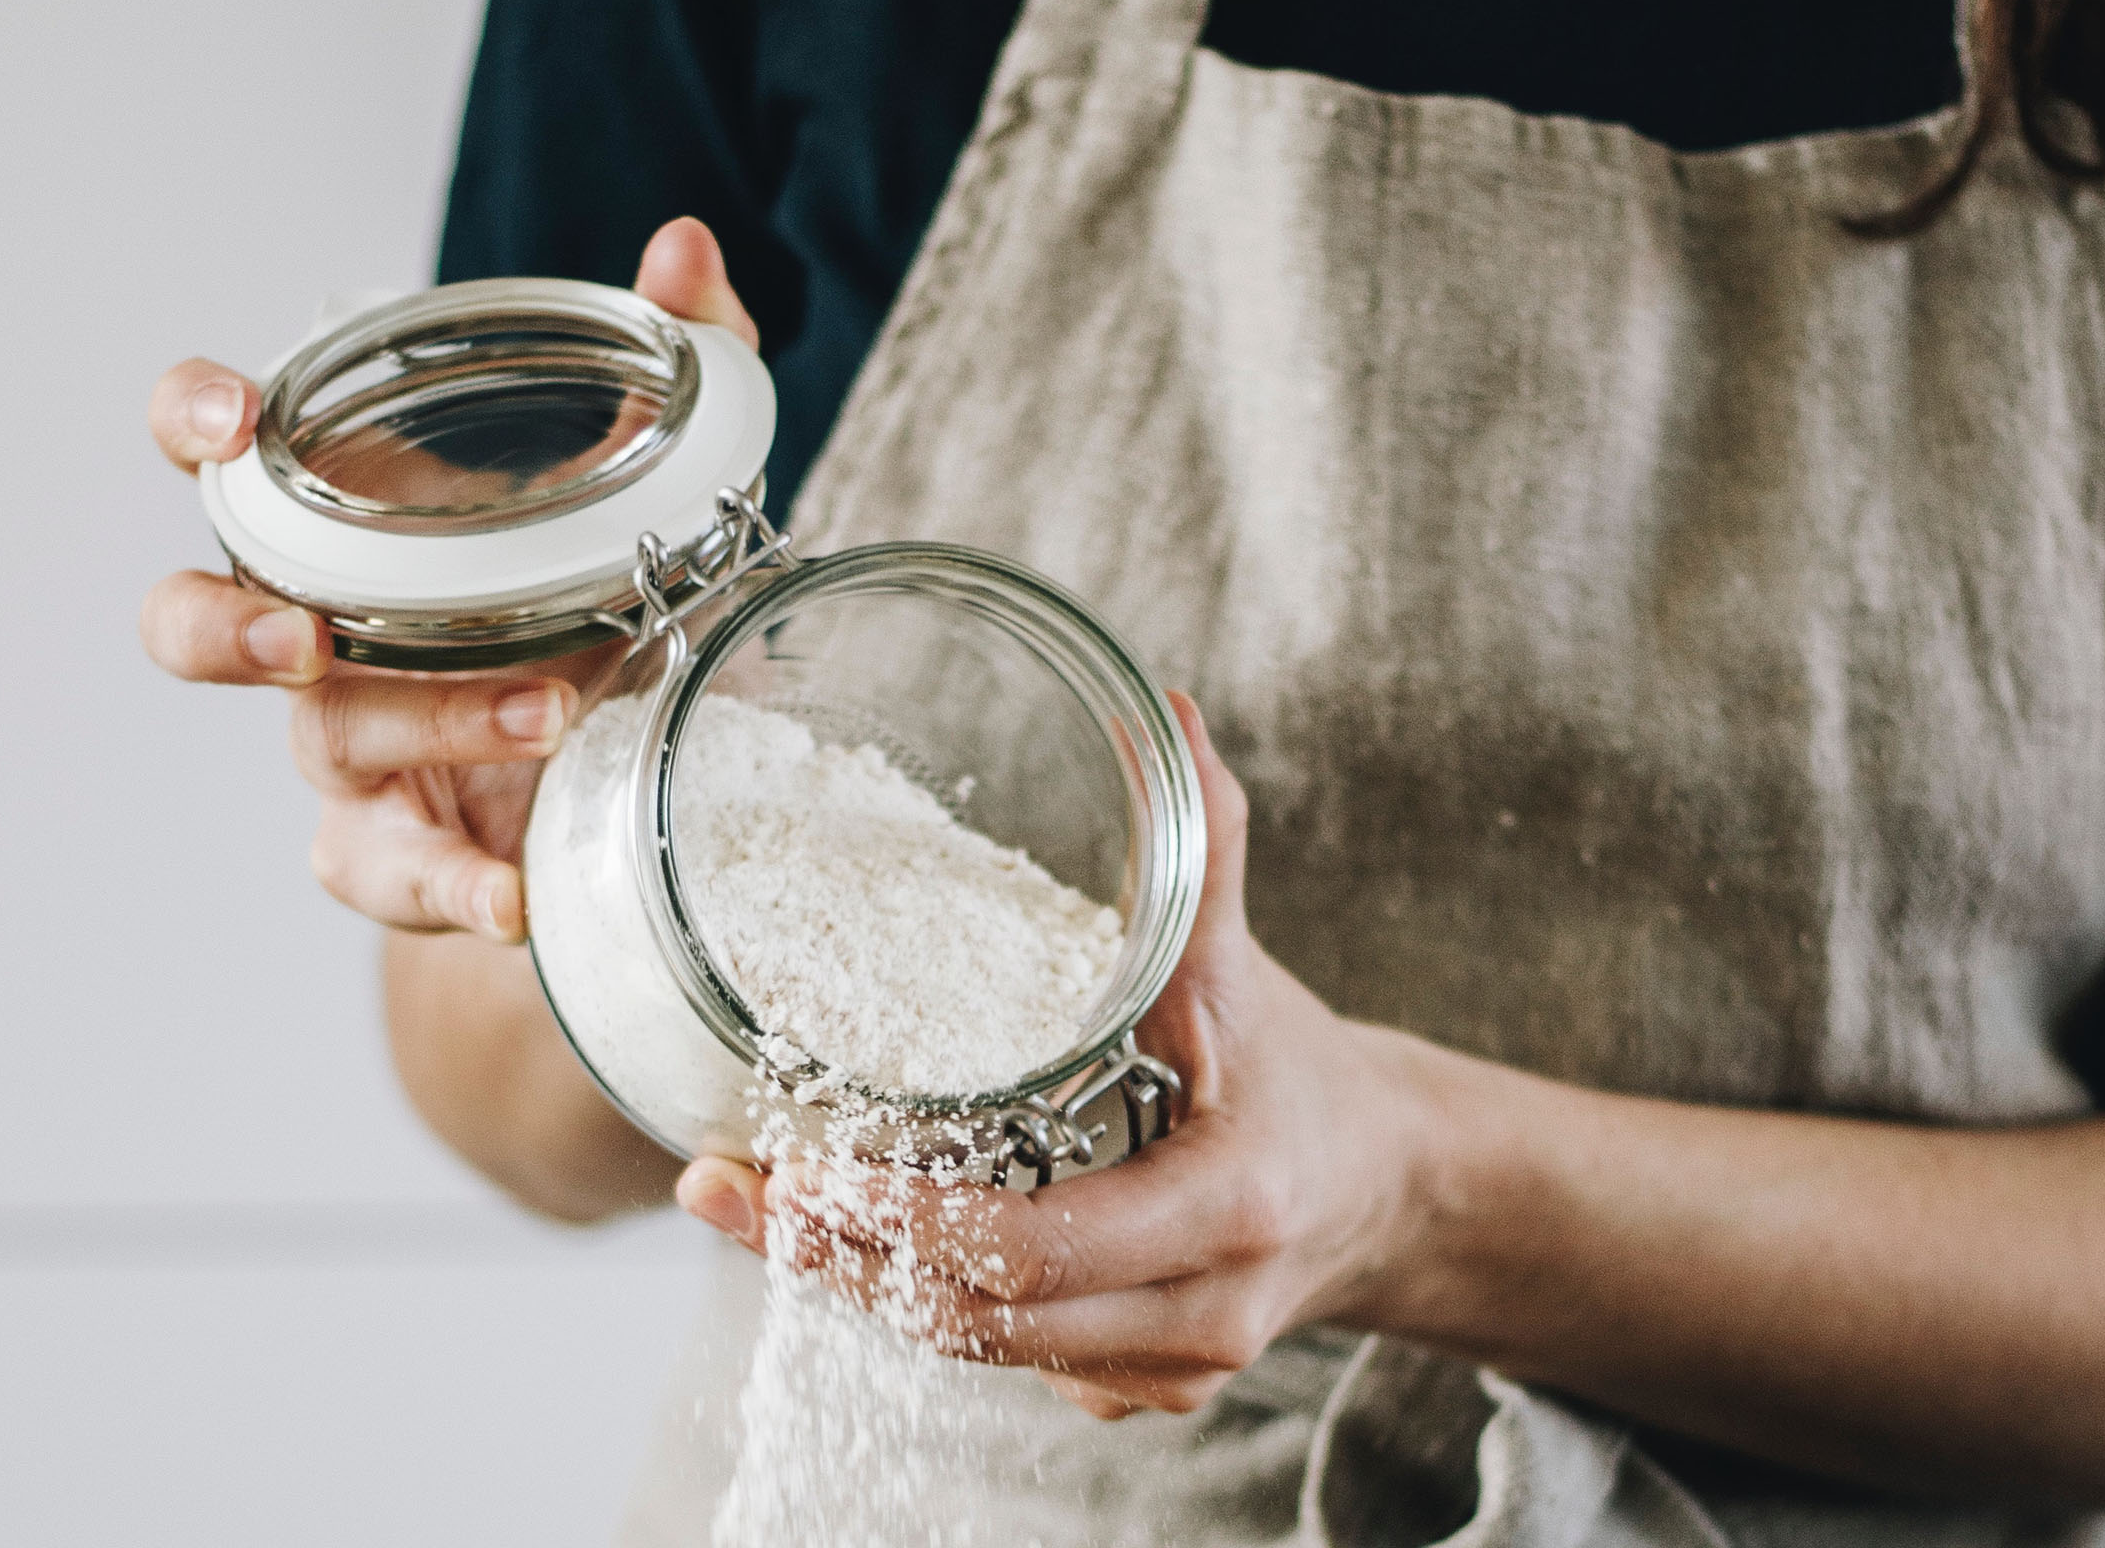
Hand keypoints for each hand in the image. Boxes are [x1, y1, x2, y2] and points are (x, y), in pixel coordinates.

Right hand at [138, 218, 760, 937]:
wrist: (620, 754)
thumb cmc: (598, 586)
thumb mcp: (654, 472)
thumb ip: (675, 356)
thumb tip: (684, 249)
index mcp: (345, 519)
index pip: (217, 455)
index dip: (192, 423)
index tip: (228, 417)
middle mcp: (315, 629)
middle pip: (195, 625)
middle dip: (226, 629)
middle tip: (305, 635)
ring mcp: (348, 744)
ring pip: (315, 742)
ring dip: (415, 725)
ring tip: (540, 717)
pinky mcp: (400, 842)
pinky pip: (392, 873)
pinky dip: (455, 884)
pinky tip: (515, 893)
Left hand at [676, 694, 1452, 1417]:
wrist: (1383, 1187)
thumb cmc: (1297, 1069)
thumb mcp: (1249, 964)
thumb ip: (1205, 845)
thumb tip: (1169, 713)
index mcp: (1225, 1209)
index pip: (1032, 1249)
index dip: (902, 1225)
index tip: (797, 1174)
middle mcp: (1197, 1315)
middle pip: (978, 1320)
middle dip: (837, 1261)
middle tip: (721, 1193)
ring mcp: (1166, 1370)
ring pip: (977, 1350)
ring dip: (861, 1286)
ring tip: (756, 1210)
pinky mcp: (1136, 1391)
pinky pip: (1007, 1359)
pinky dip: (925, 1302)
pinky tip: (851, 1242)